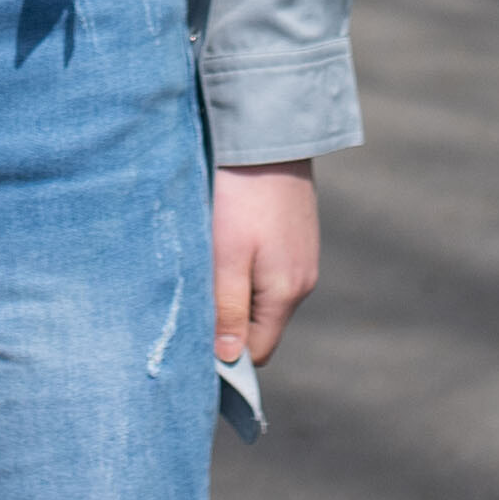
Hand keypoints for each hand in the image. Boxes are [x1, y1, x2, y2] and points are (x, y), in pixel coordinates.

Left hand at [212, 161, 317, 369]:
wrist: (268, 141)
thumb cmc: (241, 199)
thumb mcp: (226, 259)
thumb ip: (228, 310)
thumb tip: (229, 358)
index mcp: (286, 293)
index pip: (257, 351)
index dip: (226, 353)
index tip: (194, 337)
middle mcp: (302, 282)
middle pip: (261, 326)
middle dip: (228, 322)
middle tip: (195, 297)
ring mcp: (303, 260)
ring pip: (263, 298)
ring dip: (236, 294)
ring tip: (210, 267)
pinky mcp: (297, 240)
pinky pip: (270, 273)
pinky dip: (247, 271)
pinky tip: (229, 246)